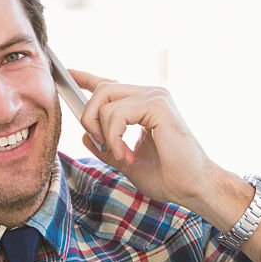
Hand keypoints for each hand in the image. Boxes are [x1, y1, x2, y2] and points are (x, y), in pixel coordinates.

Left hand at [70, 69, 224, 210]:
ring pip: (105, 101)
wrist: (193, 187)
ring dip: (104, 133)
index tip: (68, 74)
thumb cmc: (168, 177)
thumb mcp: (126, 161)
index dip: (86, 78)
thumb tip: (85, 137)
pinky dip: (114, 138)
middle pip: (101, 90)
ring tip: (121, 155)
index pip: (110, 85)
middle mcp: (150, 94)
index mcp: (144, 105)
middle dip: (90, 119)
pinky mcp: (158, 105)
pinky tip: (126, 155)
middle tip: (102, 145)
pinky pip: (117, 113)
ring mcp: (155, 96)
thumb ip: (106, 148)